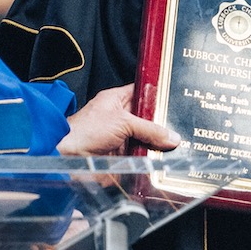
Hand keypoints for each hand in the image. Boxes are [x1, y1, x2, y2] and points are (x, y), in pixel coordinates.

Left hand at [58, 84, 179, 155]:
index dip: (157, 94)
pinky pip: (142, 153)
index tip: (175, 98)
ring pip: (147, 136)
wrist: (69, 157)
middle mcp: (120, 116)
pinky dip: (152, 155)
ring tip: (177, 143)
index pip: (141, 92)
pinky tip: (165, 157)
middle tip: (181, 125)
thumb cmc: (85, 131)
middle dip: (162, 122)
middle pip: (148, 117)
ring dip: (159, 141)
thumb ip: (150, 129)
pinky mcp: (122, 153)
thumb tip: (172, 136)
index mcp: (116, 100)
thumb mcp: (123, 122)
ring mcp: (121, 135)